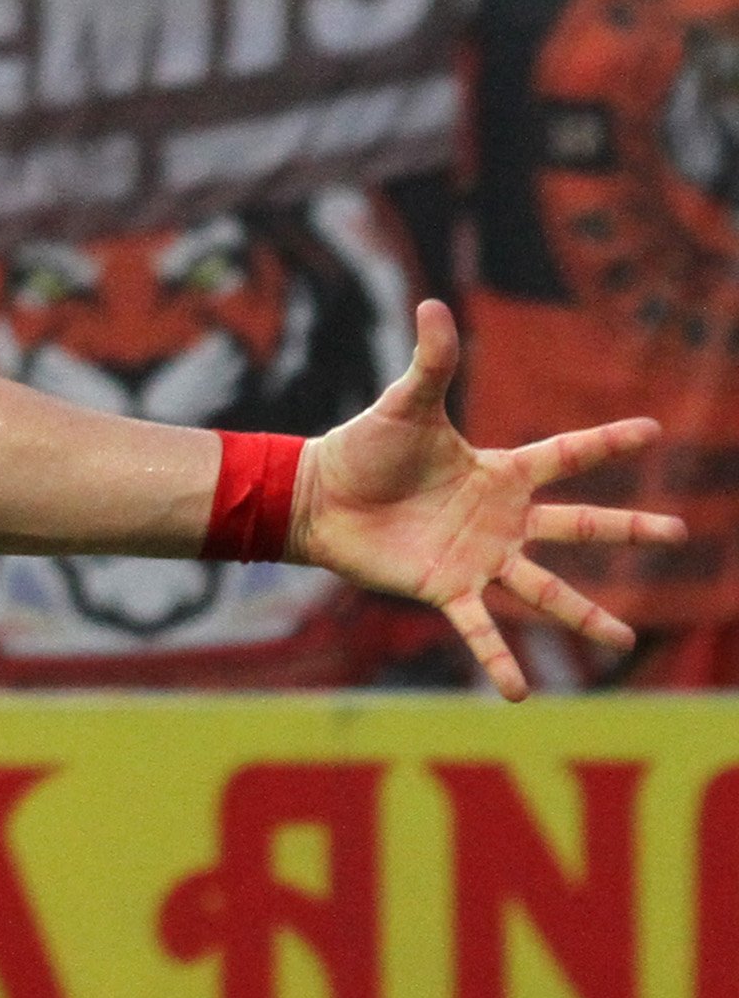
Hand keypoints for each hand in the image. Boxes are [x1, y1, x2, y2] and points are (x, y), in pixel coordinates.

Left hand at [291, 299, 684, 697]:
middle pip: (579, 525)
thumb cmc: (364, 447)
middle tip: (679, 533)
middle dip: (628, 529)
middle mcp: (500, 519)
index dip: (607, 443)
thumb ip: (432, 361)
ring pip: (545, 591)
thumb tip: (432, 303)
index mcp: (500, 472)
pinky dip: (498, 661)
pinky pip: (479, 630)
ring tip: (621, 642)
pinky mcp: (445, 589)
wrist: (319, 495)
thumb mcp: (405, 403)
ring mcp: (478, 558)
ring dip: (583, 616)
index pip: (567, 455)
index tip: (654, 429)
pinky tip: (519, 694)